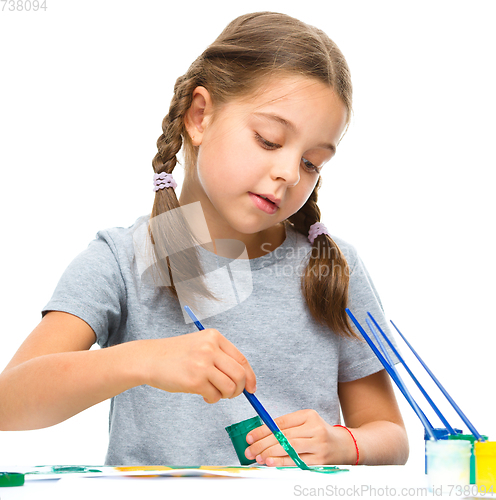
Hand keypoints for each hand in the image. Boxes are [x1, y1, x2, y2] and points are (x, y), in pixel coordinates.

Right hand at [136, 329, 256, 403]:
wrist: (150, 358)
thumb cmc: (176, 355)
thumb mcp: (201, 345)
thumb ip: (221, 357)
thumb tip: (245, 380)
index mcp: (214, 337)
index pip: (242, 359)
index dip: (250, 376)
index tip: (251, 388)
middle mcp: (210, 348)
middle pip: (240, 375)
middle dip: (240, 389)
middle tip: (231, 393)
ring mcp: (202, 364)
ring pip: (230, 387)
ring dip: (225, 395)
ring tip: (214, 392)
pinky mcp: (195, 380)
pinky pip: (215, 396)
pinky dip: (212, 399)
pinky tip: (203, 394)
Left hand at [244, 409, 356, 465]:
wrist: (344, 446)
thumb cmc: (319, 433)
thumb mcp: (306, 423)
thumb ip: (287, 427)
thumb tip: (261, 435)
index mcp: (309, 415)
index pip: (281, 422)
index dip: (263, 430)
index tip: (250, 437)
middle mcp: (315, 428)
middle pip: (284, 436)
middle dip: (263, 443)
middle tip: (250, 449)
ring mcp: (319, 445)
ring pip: (290, 448)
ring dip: (271, 453)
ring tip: (257, 456)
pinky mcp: (320, 460)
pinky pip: (298, 462)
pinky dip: (283, 463)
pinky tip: (271, 463)